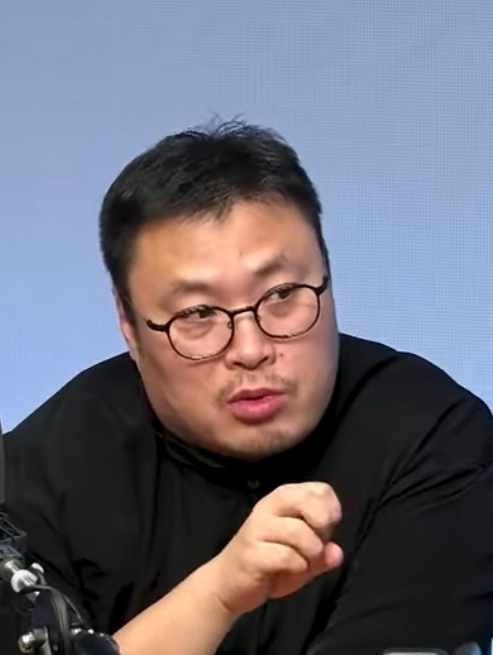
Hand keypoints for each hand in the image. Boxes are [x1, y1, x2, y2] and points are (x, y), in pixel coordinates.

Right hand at [207, 482, 342, 615]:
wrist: (229, 583)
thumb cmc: (270, 562)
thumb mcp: (304, 556)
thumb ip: (323, 552)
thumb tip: (336, 553)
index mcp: (283, 499)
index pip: (320, 489)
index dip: (331, 509)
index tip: (327, 528)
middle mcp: (269, 506)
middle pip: (307, 500)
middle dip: (322, 523)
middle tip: (319, 542)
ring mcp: (258, 527)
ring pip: (299, 531)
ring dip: (311, 553)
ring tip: (305, 563)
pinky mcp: (252, 551)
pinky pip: (287, 556)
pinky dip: (297, 567)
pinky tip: (289, 571)